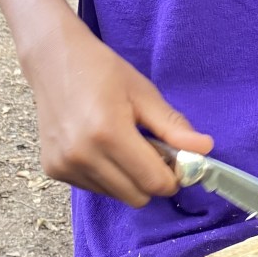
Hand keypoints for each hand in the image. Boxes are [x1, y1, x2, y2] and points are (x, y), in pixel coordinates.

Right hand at [21, 14, 212, 206]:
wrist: (52, 59)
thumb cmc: (102, 71)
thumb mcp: (144, 93)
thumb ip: (173, 126)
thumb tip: (205, 150)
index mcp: (108, 134)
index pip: (154, 183)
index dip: (173, 176)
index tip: (175, 159)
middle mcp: (82, 156)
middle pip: (137, 197)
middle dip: (151, 180)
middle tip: (150, 150)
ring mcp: (64, 165)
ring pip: (117, 196)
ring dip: (128, 179)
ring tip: (122, 144)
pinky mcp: (53, 170)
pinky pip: (96, 188)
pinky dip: (106, 176)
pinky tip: (100, 147)